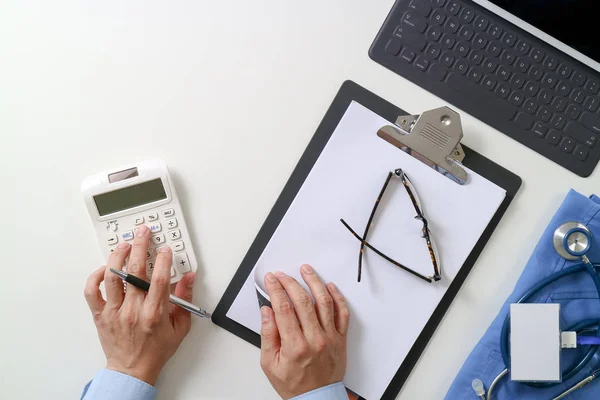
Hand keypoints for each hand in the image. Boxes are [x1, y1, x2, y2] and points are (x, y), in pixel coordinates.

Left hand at [84, 225, 195, 384]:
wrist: (132, 370)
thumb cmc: (156, 350)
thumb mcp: (180, 327)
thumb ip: (185, 300)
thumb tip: (189, 278)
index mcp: (154, 313)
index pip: (160, 279)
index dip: (164, 259)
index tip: (166, 249)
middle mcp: (133, 310)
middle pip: (135, 271)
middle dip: (140, 246)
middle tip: (143, 233)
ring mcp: (114, 311)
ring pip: (112, 276)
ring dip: (118, 256)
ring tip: (124, 245)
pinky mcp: (100, 314)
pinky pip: (92, 291)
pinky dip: (95, 276)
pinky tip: (104, 268)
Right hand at [260, 264, 349, 398]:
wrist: (316, 398)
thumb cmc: (293, 383)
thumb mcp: (269, 363)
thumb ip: (267, 334)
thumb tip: (267, 311)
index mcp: (294, 346)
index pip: (283, 308)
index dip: (276, 289)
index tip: (271, 279)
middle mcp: (314, 339)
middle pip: (303, 301)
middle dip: (290, 282)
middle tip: (282, 274)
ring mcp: (329, 337)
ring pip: (324, 302)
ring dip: (314, 282)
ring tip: (306, 270)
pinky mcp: (340, 338)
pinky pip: (342, 313)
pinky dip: (337, 297)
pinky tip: (329, 286)